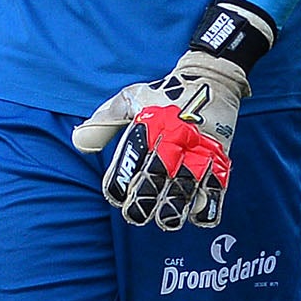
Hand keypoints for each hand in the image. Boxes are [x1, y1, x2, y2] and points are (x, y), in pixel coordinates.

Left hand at [75, 48, 253, 232]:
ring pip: (188, 180)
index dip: (123, 179)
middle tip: (135, 215)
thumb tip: (78, 142)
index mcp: (150, 122)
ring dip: (177, 204)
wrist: (210, 78)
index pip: (133, 155)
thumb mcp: (129, 100)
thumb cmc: (160, 94)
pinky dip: (211, 201)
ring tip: (165, 221)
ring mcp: (201, 145)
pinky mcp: (221, 153)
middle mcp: (175, 135)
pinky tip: (199, 218)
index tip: (116, 197)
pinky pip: (219, 180)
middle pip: (160, 171)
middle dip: (146, 197)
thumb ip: (103, 122)